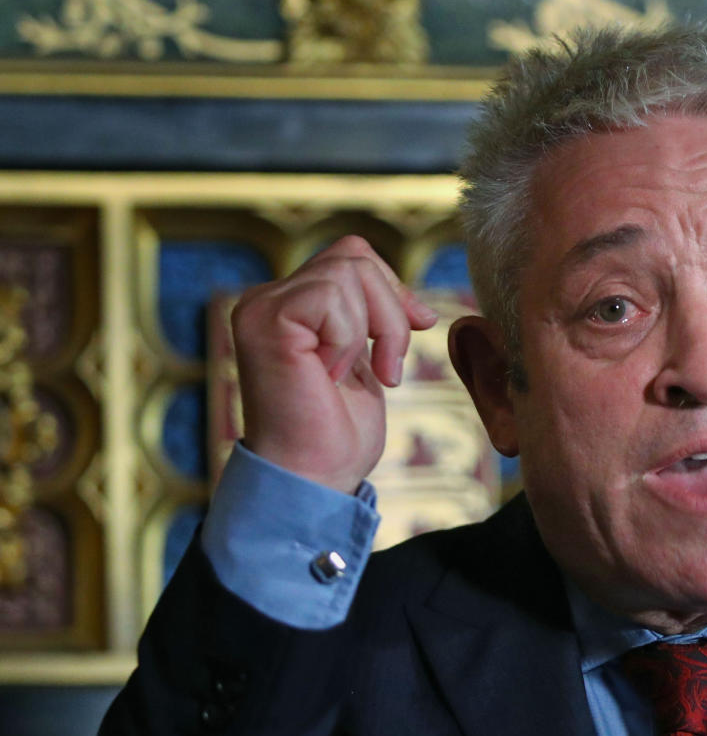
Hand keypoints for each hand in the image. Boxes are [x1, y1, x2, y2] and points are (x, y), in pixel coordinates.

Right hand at [231, 236, 437, 493]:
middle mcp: (265, 300)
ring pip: (349, 271)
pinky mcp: (265, 321)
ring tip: (367, 375)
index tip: (418, 328)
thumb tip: (418, 306)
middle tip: (391, 366)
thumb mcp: (366, 365)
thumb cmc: (337, 435)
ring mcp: (260, 308)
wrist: (313, 480)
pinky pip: (333, 297)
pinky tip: (332, 376)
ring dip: (378, 328)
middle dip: (392, 308)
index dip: (393, 289)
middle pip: (354, 255)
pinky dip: (350, 340)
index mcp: (288, 306)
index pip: (352, 256)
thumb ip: (372, 321)